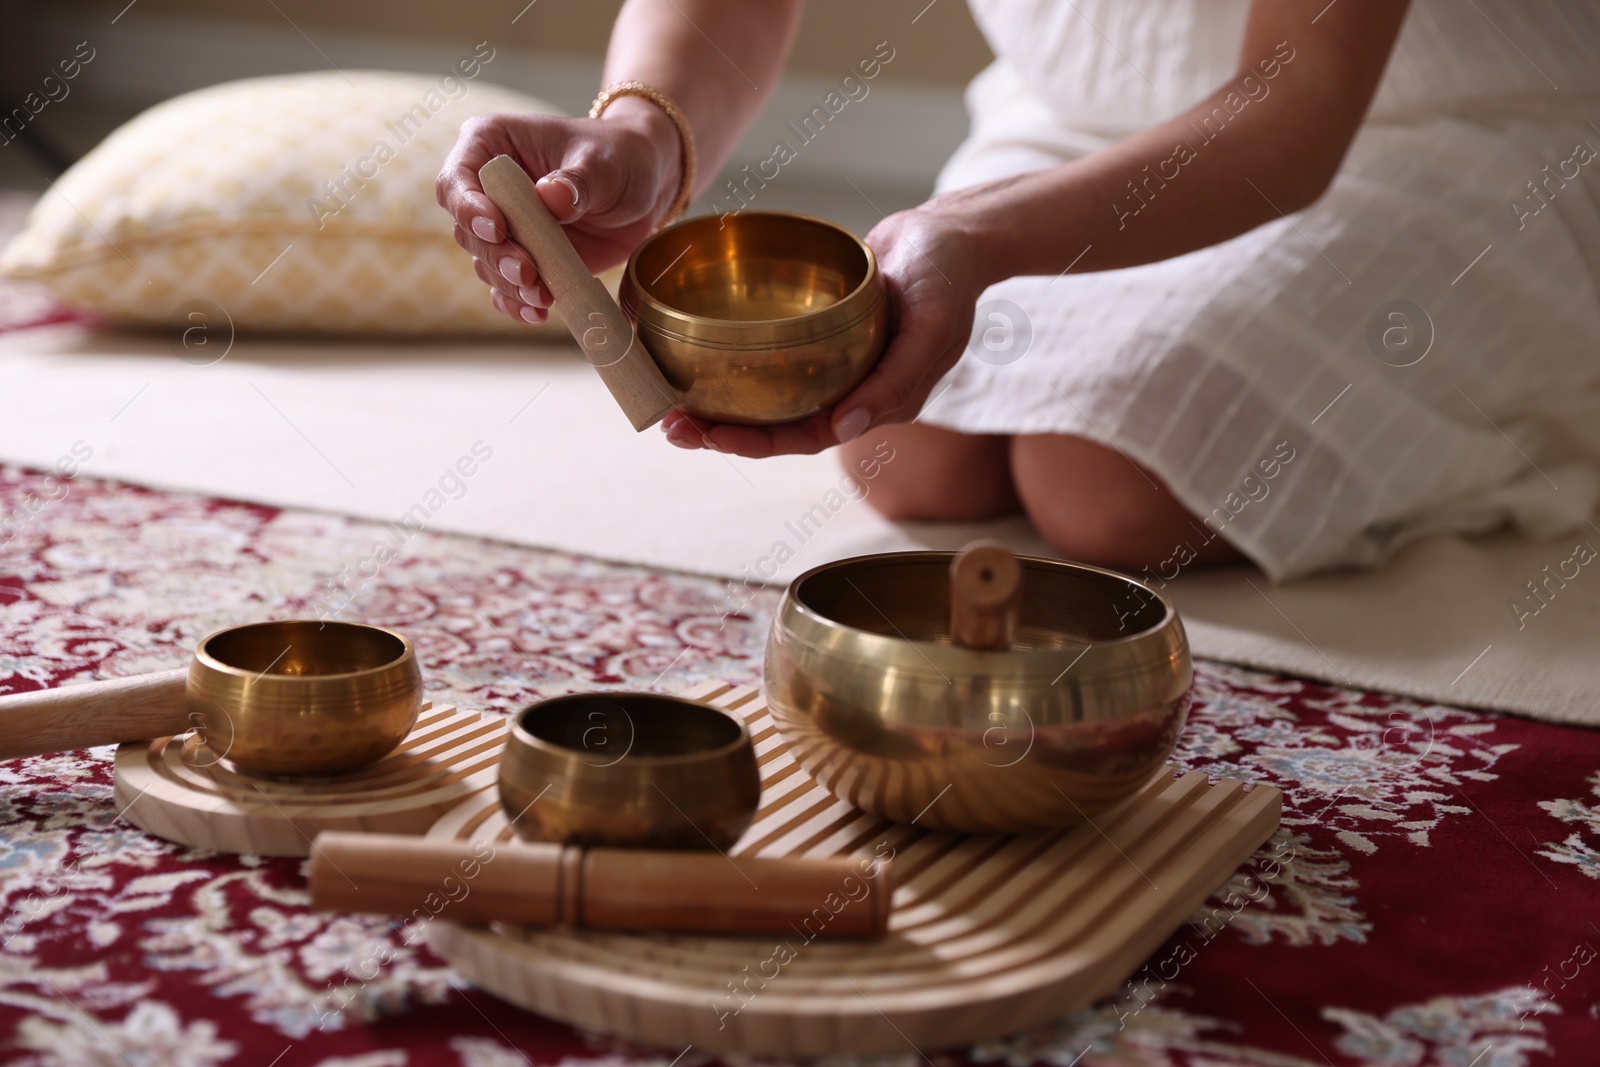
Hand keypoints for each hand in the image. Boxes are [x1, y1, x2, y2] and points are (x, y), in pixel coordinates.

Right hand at [436, 101, 680, 326]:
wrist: (646, 186)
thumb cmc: (619, 156)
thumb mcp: (604, 163)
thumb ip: (577, 182)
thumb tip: (550, 197)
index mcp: (492, 144)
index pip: (458, 178)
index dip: (469, 206)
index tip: (497, 228)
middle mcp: (488, 188)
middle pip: (468, 229)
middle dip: (496, 255)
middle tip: (527, 273)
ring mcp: (506, 226)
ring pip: (486, 262)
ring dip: (510, 284)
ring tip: (542, 296)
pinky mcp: (525, 258)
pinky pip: (506, 288)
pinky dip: (518, 304)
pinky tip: (537, 313)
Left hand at [660, 202, 988, 456]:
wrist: (951, 233)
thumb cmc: (949, 279)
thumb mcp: (933, 327)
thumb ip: (896, 381)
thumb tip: (845, 428)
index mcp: (875, 403)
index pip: (806, 437)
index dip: (756, 444)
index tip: (709, 438)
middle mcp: (847, 389)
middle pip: (775, 422)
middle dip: (721, 430)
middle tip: (669, 424)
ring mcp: (830, 361)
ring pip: (765, 391)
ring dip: (718, 398)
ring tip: (668, 395)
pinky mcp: (816, 330)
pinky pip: (770, 351)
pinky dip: (733, 353)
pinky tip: (694, 348)